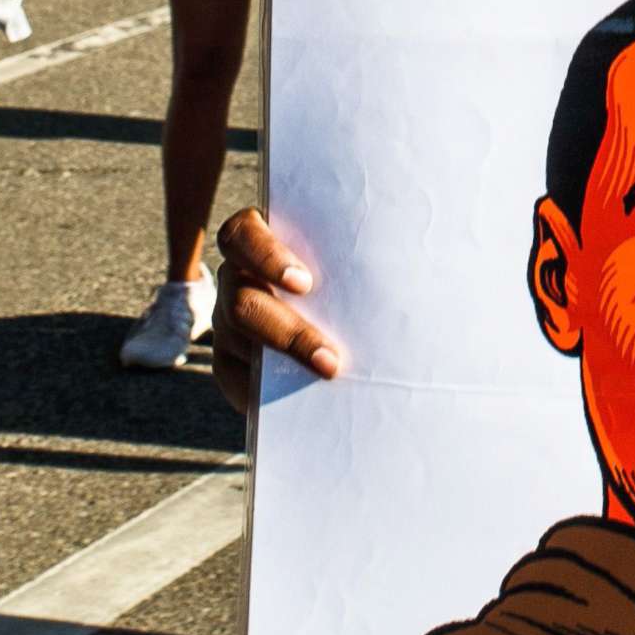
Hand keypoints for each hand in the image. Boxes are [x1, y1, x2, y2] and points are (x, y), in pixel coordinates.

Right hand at [212, 207, 341, 409]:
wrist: (343, 310)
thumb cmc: (351, 274)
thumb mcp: (354, 255)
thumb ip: (359, 255)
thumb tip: (407, 264)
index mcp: (258, 239)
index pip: (242, 236)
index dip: (267, 257)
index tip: (305, 284)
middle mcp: (237, 277)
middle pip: (241, 299)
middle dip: (288, 333)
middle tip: (330, 360)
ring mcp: (227, 320)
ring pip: (237, 339)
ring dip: (284, 363)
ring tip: (329, 380)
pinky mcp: (228, 360)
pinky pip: (234, 377)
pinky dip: (262, 390)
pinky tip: (301, 398)